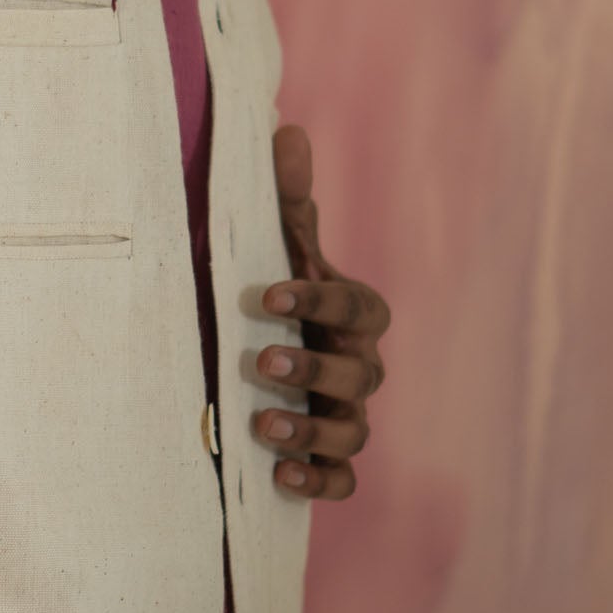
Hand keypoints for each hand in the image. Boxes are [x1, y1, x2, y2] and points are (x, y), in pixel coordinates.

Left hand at [252, 122, 390, 502]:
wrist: (253, 352)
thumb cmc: (273, 292)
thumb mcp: (277, 247)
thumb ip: (286, 199)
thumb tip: (287, 132)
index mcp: (353, 314)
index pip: (358, 308)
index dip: (318, 301)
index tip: (266, 294)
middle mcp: (360, 366)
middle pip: (360, 374)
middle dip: (313, 369)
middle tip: (258, 360)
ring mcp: (348, 415)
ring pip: (353, 430)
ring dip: (311, 427)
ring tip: (262, 423)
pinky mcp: (328, 458)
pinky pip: (342, 479)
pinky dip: (317, 480)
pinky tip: (278, 475)